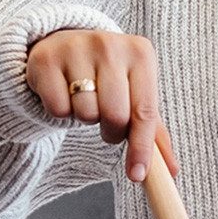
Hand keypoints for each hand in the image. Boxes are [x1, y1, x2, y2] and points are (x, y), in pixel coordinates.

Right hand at [25, 29, 179, 182]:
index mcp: (141, 52)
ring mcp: (76, 48)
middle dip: (111, 131)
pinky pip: (57, 108)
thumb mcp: (135, 92)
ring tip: (84, 100)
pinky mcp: (46, 59)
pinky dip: (61, 111)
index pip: (145, 111)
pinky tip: (64, 93)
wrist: (65, 43)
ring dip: (85, 118)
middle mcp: (110, 45)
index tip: (137, 175)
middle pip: (115, 116)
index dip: (142, 147)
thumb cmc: (108, 75)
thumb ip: (153, 131)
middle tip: (107, 124)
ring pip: (85, 113)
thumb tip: (171, 171)